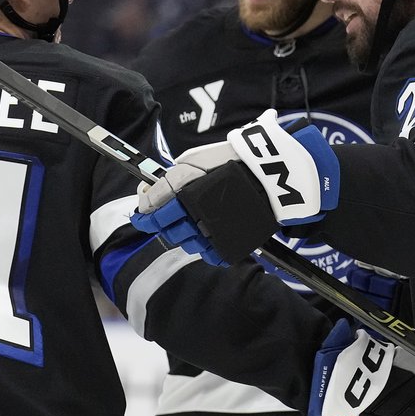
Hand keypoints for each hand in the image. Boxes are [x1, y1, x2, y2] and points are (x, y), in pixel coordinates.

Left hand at [133, 109, 339, 264]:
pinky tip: (210, 235)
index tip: (142, 215)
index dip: (143, 215)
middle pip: (167, 231)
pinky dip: (206, 248)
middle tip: (168, 217)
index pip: (151, 212)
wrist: (272, 174)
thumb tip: (149, 193)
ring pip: (187, 244)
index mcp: (182, 192)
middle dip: (164, 225)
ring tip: (195, 222)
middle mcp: (193, 216)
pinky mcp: (228, 246)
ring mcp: (211, 233)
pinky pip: (209, 255)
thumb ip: (169, 179)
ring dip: (186, 235)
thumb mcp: (193, 160)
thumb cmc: (231, 160)